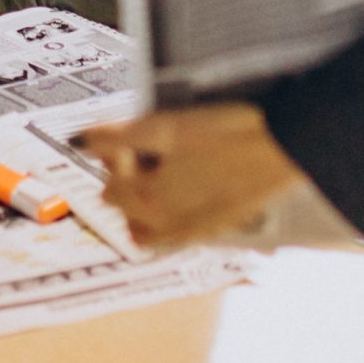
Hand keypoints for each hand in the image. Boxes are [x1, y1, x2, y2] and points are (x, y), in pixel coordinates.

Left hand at [82, 104, 304, 248]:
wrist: (283, 148)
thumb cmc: (227, 132)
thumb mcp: (168, 126)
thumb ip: (119, 136)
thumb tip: (81, 139)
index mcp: (149, 198)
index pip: (110, 187)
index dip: (115, 157)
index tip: (130, 136)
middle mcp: (166, 225)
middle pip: (126, 210)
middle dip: (127, 180)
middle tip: (145, 149)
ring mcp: (193, 232)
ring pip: (149, 230)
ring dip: (143, 205)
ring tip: (160, 172)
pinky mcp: (216, 230)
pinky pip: (177, 236)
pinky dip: (168, 219)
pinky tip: (183, 193)